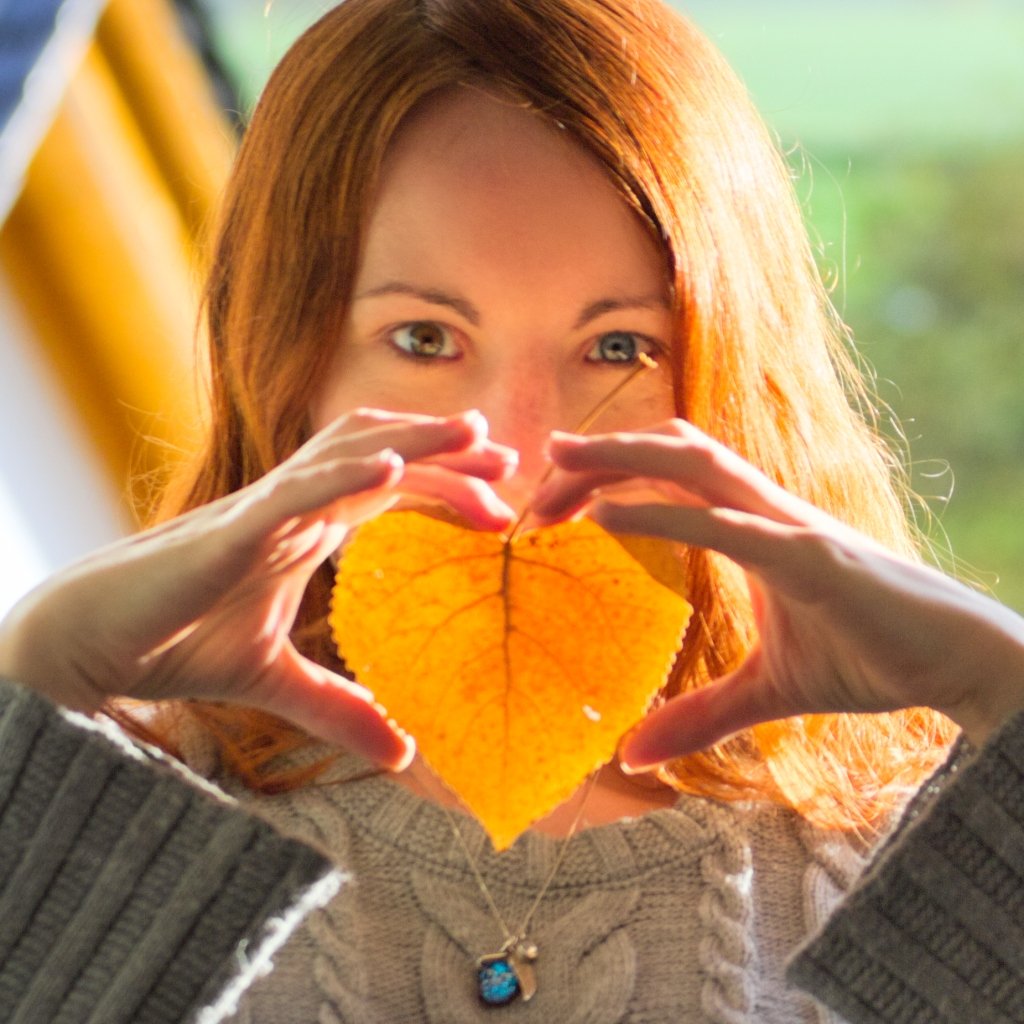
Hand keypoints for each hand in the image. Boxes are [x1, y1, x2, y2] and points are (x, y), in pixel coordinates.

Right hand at [0, 409, 516, 767]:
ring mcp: (264, 509)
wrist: (99, 644)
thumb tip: (404, 755)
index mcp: (308, 527)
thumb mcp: (278, 682)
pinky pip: (295, 490)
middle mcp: (294, 505)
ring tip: (472, 434)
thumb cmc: (182, 643)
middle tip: (507, 457)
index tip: (501, 497)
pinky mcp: (231, 528)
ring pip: (347, 454)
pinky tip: (390, 466)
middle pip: (382, 455)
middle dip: (444, 449)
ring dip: (412, 439)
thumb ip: (340, 708)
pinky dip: (344, 472)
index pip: (391, 488)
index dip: (444, 481)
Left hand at [532, 419, 1023, 764]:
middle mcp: (765, 510)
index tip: (554, 500)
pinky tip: (606, 517)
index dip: (612, 474)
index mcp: (753, 525)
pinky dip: (661, 513)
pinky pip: (724, 524)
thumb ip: (699, 716)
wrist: (955, 660)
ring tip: (559, 463)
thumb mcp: (766, 693)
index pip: (672, 476)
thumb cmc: (867, 655)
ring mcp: (788, 525)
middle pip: (672, 451)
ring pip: (694, 463)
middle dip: (604, 453)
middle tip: (537, 469)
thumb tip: (632, 758)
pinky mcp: (811, 557)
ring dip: (622, 457)